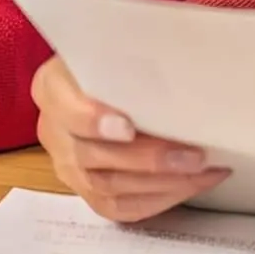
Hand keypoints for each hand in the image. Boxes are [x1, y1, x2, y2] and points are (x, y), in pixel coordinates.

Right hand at [34, 56, 229, 221]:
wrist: (108, 80)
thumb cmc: (119, 59)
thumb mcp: (118, 45)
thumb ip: (134, 54)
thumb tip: (181, 57)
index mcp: (52, 87)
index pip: (66, 109)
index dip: (95, 121)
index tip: (128, 127)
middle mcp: (53, 131)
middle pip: (92, 154)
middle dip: (148, 159)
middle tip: (193, 155)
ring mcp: (68, 166)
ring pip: (108, 187)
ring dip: (161, 183)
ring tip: (202, 170)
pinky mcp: (87, 191)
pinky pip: (119, 208)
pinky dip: (158, 200)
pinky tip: (192, 185)